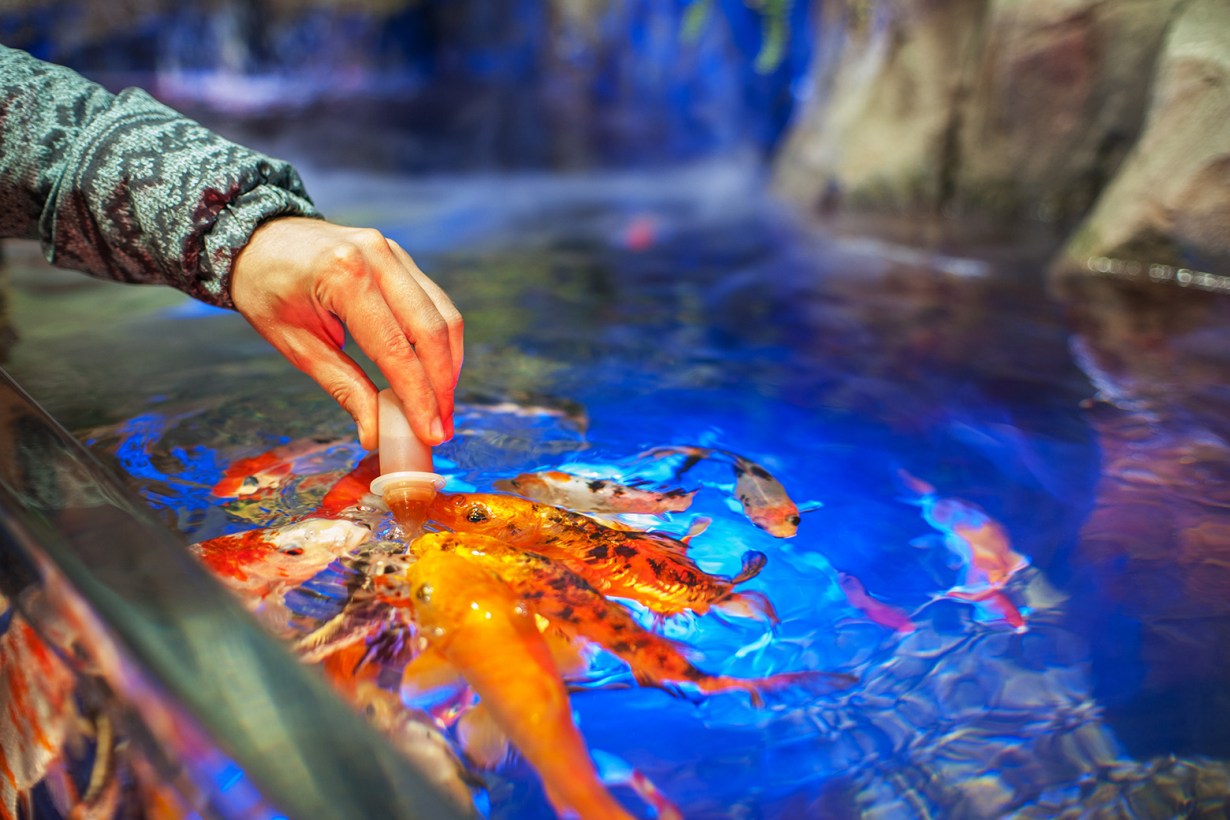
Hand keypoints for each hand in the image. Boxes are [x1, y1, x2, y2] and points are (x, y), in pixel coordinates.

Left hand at [230, 217, 462, 449]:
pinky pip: (434, 303)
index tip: (431, 433)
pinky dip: (440, 342)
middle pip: (432, 330)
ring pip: (444, 315)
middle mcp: (377, 257)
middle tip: (442, 427)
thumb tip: (374, 432)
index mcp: (344, 276)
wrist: (259, 240)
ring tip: (443, 406)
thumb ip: (344, 387)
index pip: (396, 348)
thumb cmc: (267, 291)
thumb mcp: (297, 346)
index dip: (418, 397)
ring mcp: (393, 252)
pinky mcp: (400, 257)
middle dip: (442, 386)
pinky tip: (436, 372)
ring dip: (449, 365)